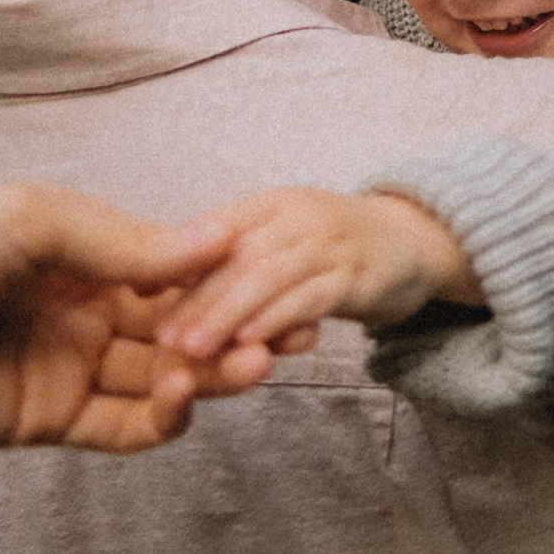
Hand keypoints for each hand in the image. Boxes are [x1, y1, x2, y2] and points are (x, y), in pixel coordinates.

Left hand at [0, 183, 275, 452]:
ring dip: (209, 375)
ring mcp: (63, 366)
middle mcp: (79, 308)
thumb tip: (214, 247)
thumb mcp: (33, 220)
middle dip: (233, 332)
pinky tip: (185, 404)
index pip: (173, 268)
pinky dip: (161, 420)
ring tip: (248, 369)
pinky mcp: (41, 420)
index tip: (283, 284)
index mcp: (78, 251)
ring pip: (159, 377)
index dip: (229, 280)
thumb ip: (126, 243)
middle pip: (178, 326)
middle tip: (282, 340)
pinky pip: (119, 427)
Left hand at [157, 188, 482, 359]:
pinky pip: (312, 297)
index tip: (137, 295)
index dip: (175, 259)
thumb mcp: (280, 238)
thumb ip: (229, 257)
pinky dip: (278, 319)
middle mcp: (299, 215)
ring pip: (270, 276)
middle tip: (162, 339)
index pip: (214, 228)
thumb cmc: (333, 246)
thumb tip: (153, 284)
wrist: (416, 240)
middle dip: (197, 298)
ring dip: (228, 313)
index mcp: (270, 204)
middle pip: (238, 255)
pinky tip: (251, 343)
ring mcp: (331, 243)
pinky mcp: (359, 276)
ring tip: (193, 350)